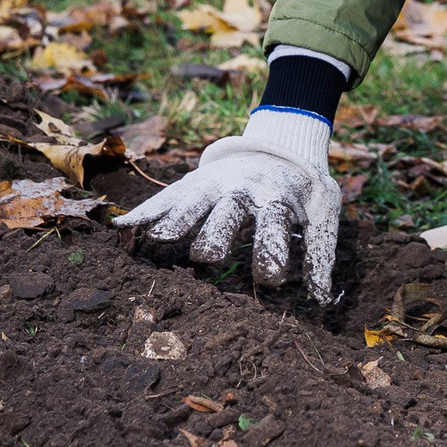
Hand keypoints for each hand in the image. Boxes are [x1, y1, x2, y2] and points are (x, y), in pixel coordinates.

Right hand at [113, 108, 338, 297]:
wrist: (282, 144)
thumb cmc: (303, 190)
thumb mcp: (322, 216)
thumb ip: (321, 257)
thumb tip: (324, 303)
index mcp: (276, 196)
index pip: (273, 225)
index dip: (271, 251)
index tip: (269, 280)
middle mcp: (242, 187)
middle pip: (227, 212)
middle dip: (216, 233)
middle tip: (206, 256)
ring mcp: (214, 183)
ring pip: (192, 201)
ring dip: (176, 219)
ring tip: (158, 238)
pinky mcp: (194, 182)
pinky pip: (166, 197)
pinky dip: (145, 212)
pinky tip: (122, 227)